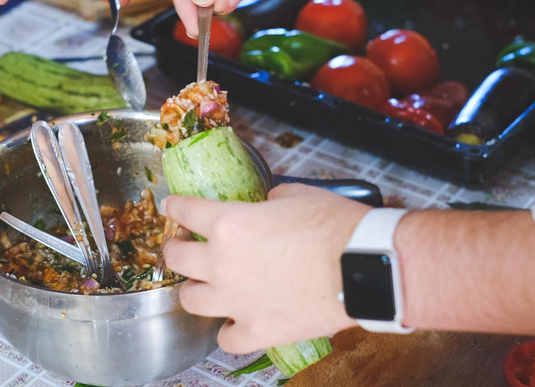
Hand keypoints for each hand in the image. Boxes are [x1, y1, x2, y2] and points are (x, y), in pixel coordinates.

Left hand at [162, 183, 367, 353]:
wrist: (364, 266)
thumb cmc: (336, 227)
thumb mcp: (297, 195)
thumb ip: (270, 201)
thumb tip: (267, 206)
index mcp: (229, 224)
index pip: (185, 211)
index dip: (174, 207)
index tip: (171, 207)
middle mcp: (223, 263)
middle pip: (177, 258)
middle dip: (176, 248)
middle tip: (184, 245)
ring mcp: (236, 301)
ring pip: (190, 300)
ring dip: (195, 289)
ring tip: (205, 284)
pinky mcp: (257, 330)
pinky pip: (226, 338)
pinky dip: (229, 329)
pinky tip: (236, 320)